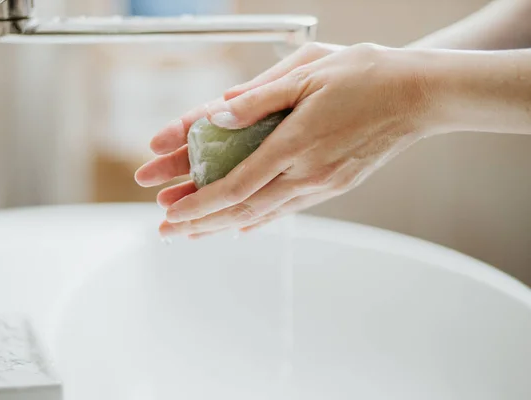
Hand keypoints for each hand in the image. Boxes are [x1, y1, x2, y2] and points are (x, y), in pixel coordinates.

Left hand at [136, 43, 436, 237]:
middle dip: (199, 222)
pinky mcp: (333, 185)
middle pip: (242, 209)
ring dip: (223, 225)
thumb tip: (216, 116)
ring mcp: (322, 184)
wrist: (418, 95)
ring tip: (194, 234)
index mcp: (296, 144)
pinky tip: (242, 226)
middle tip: (167, 232)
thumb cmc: (365, 75)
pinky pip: (288, 209)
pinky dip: (259, 219)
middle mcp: (307, 174)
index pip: (236, 185)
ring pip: (263, 214)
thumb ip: (258, 98)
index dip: (199, 203)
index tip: (171, 214)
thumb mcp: (308, 71)